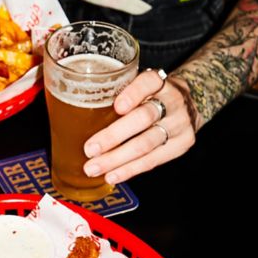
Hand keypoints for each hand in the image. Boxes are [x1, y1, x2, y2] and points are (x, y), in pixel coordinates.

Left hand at [82, 68, 196, 184]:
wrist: (191, 102)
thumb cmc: (150, 95)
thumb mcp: (138, 85)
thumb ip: (114, 92)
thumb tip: (66, 108)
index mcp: (159, 82)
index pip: (149, 82)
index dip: (133, 94)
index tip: (117, 106)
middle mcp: (172, 101)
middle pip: (144, 118)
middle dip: (114, 136)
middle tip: (89, 149)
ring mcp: (179, 124)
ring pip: (147, 143)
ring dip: (117, 158)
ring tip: (94, 168)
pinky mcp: (182, 144)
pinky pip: (153, 160)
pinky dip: (130, 169)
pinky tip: (113, 175)